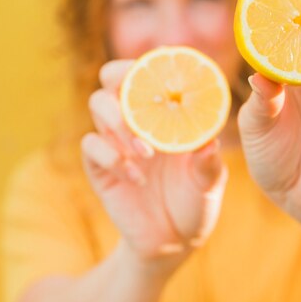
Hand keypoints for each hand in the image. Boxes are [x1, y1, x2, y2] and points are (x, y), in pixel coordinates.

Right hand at [81, 60, 226, 275]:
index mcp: (165, 112)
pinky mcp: (99, 166)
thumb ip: (208, 163)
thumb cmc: (196, 200)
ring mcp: (115, 140)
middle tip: (138, 93)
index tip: (163, 63)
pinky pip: (91, 145)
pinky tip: (136, 175)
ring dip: (120, 121)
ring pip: (98, 104)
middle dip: (120, 75)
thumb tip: (210, 142)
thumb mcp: (209, 181)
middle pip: (112, 77)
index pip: (150, 72)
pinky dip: (111, 155)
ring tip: (147, 152)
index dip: (152, 60)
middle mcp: (136, 118)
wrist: (174, 240)